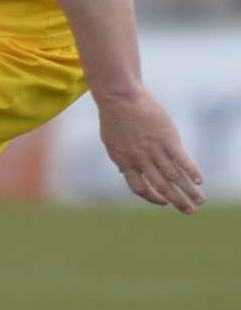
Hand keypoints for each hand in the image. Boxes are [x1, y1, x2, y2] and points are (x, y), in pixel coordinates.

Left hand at [97, 87, 203, 212]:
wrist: (119, 98)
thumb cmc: (114, 118)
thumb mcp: (111, 142)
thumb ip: (120, 159)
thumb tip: (123, 172)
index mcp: (125, 162)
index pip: (139, 188)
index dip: (152, 198)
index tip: (164, 202)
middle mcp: (140, 160)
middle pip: (161, 186)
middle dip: (176, 201)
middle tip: (189, 211)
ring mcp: (154, 149)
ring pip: (174, 176)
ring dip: (188, 190)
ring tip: (200, 201)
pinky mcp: (167, 138)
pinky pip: (181, 159)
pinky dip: (191, 170)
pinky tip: (200, 180)